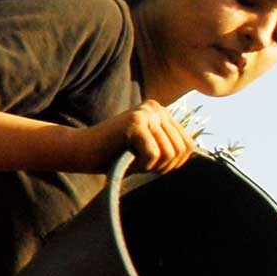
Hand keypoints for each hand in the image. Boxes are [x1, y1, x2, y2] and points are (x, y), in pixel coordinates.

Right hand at [78, 102, 194, 174]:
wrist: (80, 152)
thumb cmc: (112, 156)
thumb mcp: (147, 150)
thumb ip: (169, 148)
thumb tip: (196, 155)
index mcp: (161, 113)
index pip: (188, 146)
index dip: (173, 164)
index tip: (150, 166)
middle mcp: (156, 108)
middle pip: (181, 150)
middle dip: (163, 167)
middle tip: (141, 166)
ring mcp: (145, 113)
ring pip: (169, 153)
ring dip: (152, 167)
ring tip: (133, 162)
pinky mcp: (135, 122)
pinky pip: (154, 154)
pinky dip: (142, 166)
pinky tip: (127, 161)